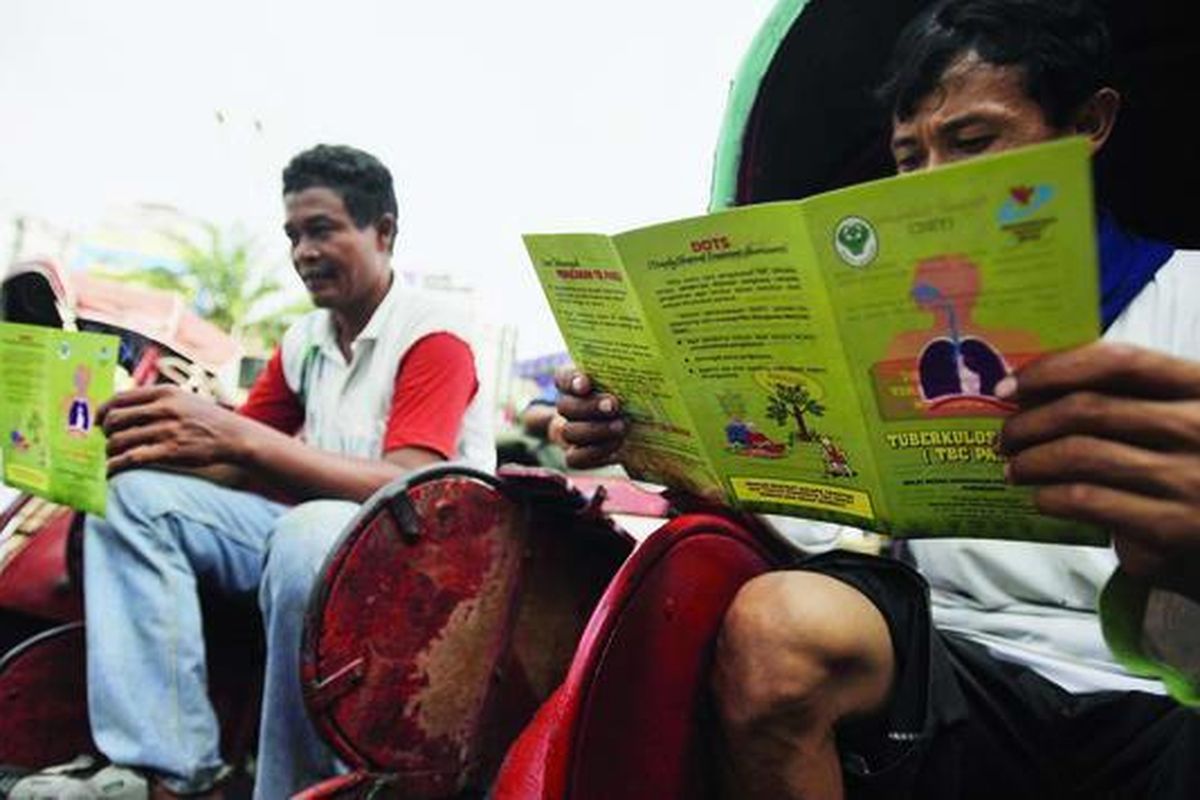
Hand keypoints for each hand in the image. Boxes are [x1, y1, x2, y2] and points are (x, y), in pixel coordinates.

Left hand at [99, 385, 251, 473]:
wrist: (234, 436)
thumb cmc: (207, 419)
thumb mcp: (184, 399)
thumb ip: (157, 400)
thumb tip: (124, 408)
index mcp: (164, 393)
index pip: (120, 398)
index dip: (102, 410)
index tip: (97, 421)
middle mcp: (163, 409)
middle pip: (115, 419)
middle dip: (105, 432)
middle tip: (107, 440)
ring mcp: (167, 430)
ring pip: (120, 440)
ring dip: (109, 451)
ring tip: (110, 457)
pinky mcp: (170, 451)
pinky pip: (132, 458)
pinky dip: (116, 466)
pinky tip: (113, 471)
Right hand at [553, 367, 626, 468]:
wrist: (624, 426)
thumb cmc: (626, 397)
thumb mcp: (625, 383)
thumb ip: (625, 376)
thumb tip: (647, 367)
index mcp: (573, 384)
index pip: (563, 378)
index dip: (572, 380)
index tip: (585, 383)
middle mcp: (567, 407)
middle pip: (565, 406)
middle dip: (590, 406)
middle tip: (614, 405)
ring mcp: (569, 432)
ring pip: (569, 432)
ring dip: (596, 430)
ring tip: (621, 427)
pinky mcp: (575, 455)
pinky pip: (574, 458)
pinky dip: (595, 453)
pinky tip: (617, 448)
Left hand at [997, 342, 1199, 599]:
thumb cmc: (1191, 466)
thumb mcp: (1177, 418)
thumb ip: (1126, 399)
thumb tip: (1033, 393)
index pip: (1119, 360)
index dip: (1054, 369)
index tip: (1010, 387)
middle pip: (1089, 409)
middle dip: (1030, 423)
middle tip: (1005, 437)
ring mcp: (1192, 476)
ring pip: (1082, 454)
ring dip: (1031, 461)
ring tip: (1014, 469)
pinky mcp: (1175, 525)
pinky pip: (1089, 500)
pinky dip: (1051, 497)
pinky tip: (1041, 499)